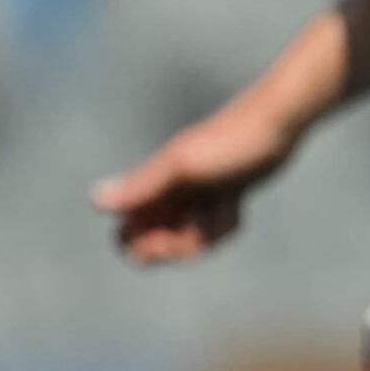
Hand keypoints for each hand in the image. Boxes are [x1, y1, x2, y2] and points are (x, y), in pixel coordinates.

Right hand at [91, 97, 300, 263]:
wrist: (275, 121)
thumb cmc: (228, 142)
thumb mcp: (182, 168)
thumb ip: (140, 186)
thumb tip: (94, 201)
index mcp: (150, 187)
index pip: (126, 234)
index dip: (141, 249)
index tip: (166, 240)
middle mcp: (167, 194)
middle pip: (159, 243)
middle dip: (181, 246)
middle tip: (203, 223)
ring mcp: (194, 197)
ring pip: (192, 239)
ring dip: (211, 232)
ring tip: (225, 204)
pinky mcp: (220, 197)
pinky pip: (217, 228)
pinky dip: (227, 223)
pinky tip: (236, 204)